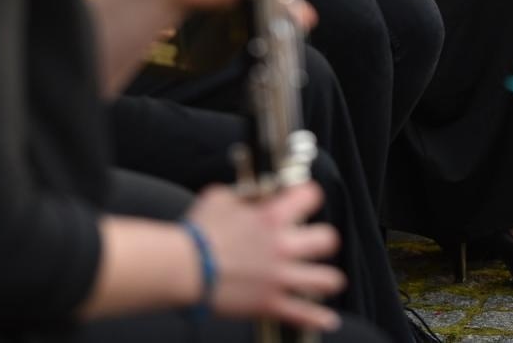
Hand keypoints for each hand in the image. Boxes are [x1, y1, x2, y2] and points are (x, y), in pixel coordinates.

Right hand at [185, 183, 344, 330]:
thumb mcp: (219, 198)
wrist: (184, 267)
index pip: (310, 196)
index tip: (305, 201)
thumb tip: (250, 196)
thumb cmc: (198, 232)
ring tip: (327, 280)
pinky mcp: (270, 303)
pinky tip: (328, 319)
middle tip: (316, 244)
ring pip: (326, 279)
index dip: (309, 196)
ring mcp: (279, 276)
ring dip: (328, 280)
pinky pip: (303, 314)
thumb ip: (242, 195)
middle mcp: (282, 245)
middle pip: (327, 239)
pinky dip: (317, 317)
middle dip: (324, 240)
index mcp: (271, 217)